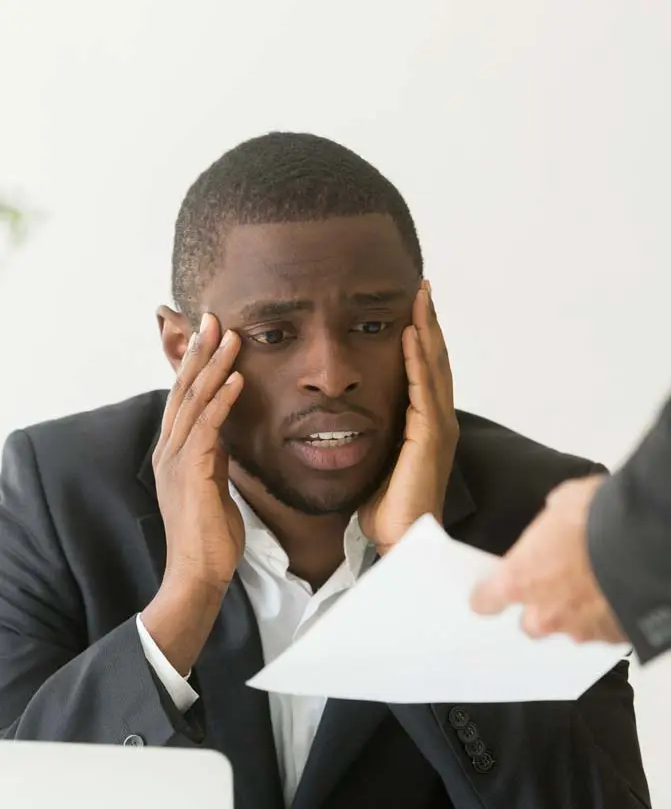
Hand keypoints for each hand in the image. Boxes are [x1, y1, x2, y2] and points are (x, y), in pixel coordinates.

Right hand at [152, 312, 245, 592]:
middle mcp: (169, 449)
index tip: (209, 336)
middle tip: (212, 318)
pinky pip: (208, 427)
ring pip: (194, 401)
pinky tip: (237, 378)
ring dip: (214, 366)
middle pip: (183, 390)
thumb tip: (223, 436)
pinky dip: (223, 399)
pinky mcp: (192, 471)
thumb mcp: (212, 485)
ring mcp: (176, 459)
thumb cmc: (209, 533)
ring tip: (229, 336)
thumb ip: (213, 457)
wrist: (197, 572)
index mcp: (173, 452)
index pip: (183, 399)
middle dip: (199, 352)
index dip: (195, 365)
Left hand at [359, 280, 458, 552]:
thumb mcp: (380, 459)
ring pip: (433, 367)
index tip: (413, 308)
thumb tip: (352, 418)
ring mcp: (438, 427)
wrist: (400, 538)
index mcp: (427, 424)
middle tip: (422, 289)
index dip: (422, 338)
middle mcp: (439, 420)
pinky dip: (417, 359)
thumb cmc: (388, 505)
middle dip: (429, 324)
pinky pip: (422, 389)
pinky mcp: (430, 436)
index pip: (425, 371)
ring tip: (421, 298)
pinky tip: (411, 335)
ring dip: (428, 330)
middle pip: (435, 360)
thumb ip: (377, 434)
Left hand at [470, 475, 627, 643]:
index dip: (488, 595)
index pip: (486, 601)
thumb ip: (549, 524)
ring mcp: (581, 629)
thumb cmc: (596, 518)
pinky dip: (607, 616)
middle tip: (556, 582)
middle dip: (540, 606)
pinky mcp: (613, 637)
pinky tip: (616, 593)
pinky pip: (603, 631)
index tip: (489, 591)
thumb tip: (558, 519)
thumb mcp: (561, 504)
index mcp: (519, 580)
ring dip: (576, 612)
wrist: (645, 541)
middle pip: (530, 623)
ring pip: (570, 629)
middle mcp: (545, 613)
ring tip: (594, 584)